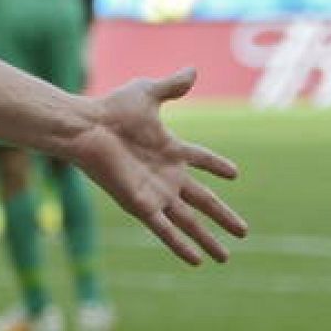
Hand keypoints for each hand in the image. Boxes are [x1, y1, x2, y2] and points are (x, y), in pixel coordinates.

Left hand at [69, 68, 247, 264]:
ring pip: (189, 221)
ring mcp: (155, 192)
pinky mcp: (141, 204)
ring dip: (207, 239)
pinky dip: (181, 245)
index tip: (234, 173)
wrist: (87, 127)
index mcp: (169, 149)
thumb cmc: (112, 109)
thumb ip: (172, 86)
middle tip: (243, 230)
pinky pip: (165, 230)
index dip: (216, 165)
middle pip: (203, 200)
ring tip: (226, 257)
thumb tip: (193, 69)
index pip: (201, 159)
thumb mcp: (148, 94)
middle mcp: (165, 175)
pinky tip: (197, 261)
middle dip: (223, 215)